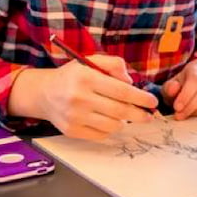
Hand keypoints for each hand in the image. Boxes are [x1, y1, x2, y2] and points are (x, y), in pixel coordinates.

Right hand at [9, 55, 157, 140]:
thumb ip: (114, 64)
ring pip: (113, 125)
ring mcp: (74, 117)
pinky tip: (108, 121)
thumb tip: (131, 82)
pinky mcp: (71, 131)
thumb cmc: (73, 76)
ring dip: (124, 121)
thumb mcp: (91, 61)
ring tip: (124, 115)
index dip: (141, 98)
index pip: (122, 91)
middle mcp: (79, 98)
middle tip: (148, 115)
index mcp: (86, 77)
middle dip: (139, 114)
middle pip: (120, 111)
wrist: (44, 93)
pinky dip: (110, 129)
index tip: (152, 102)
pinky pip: (101, 135)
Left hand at [160, 60, 196, 119]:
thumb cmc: (182, 89)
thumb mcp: (171, 88)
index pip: (195, 79)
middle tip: (182, 116)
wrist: (196, 88)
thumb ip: (169, 88)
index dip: (186, 95)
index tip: (177, 108)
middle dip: (193, 105)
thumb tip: (173, 88)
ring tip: (193, 115)